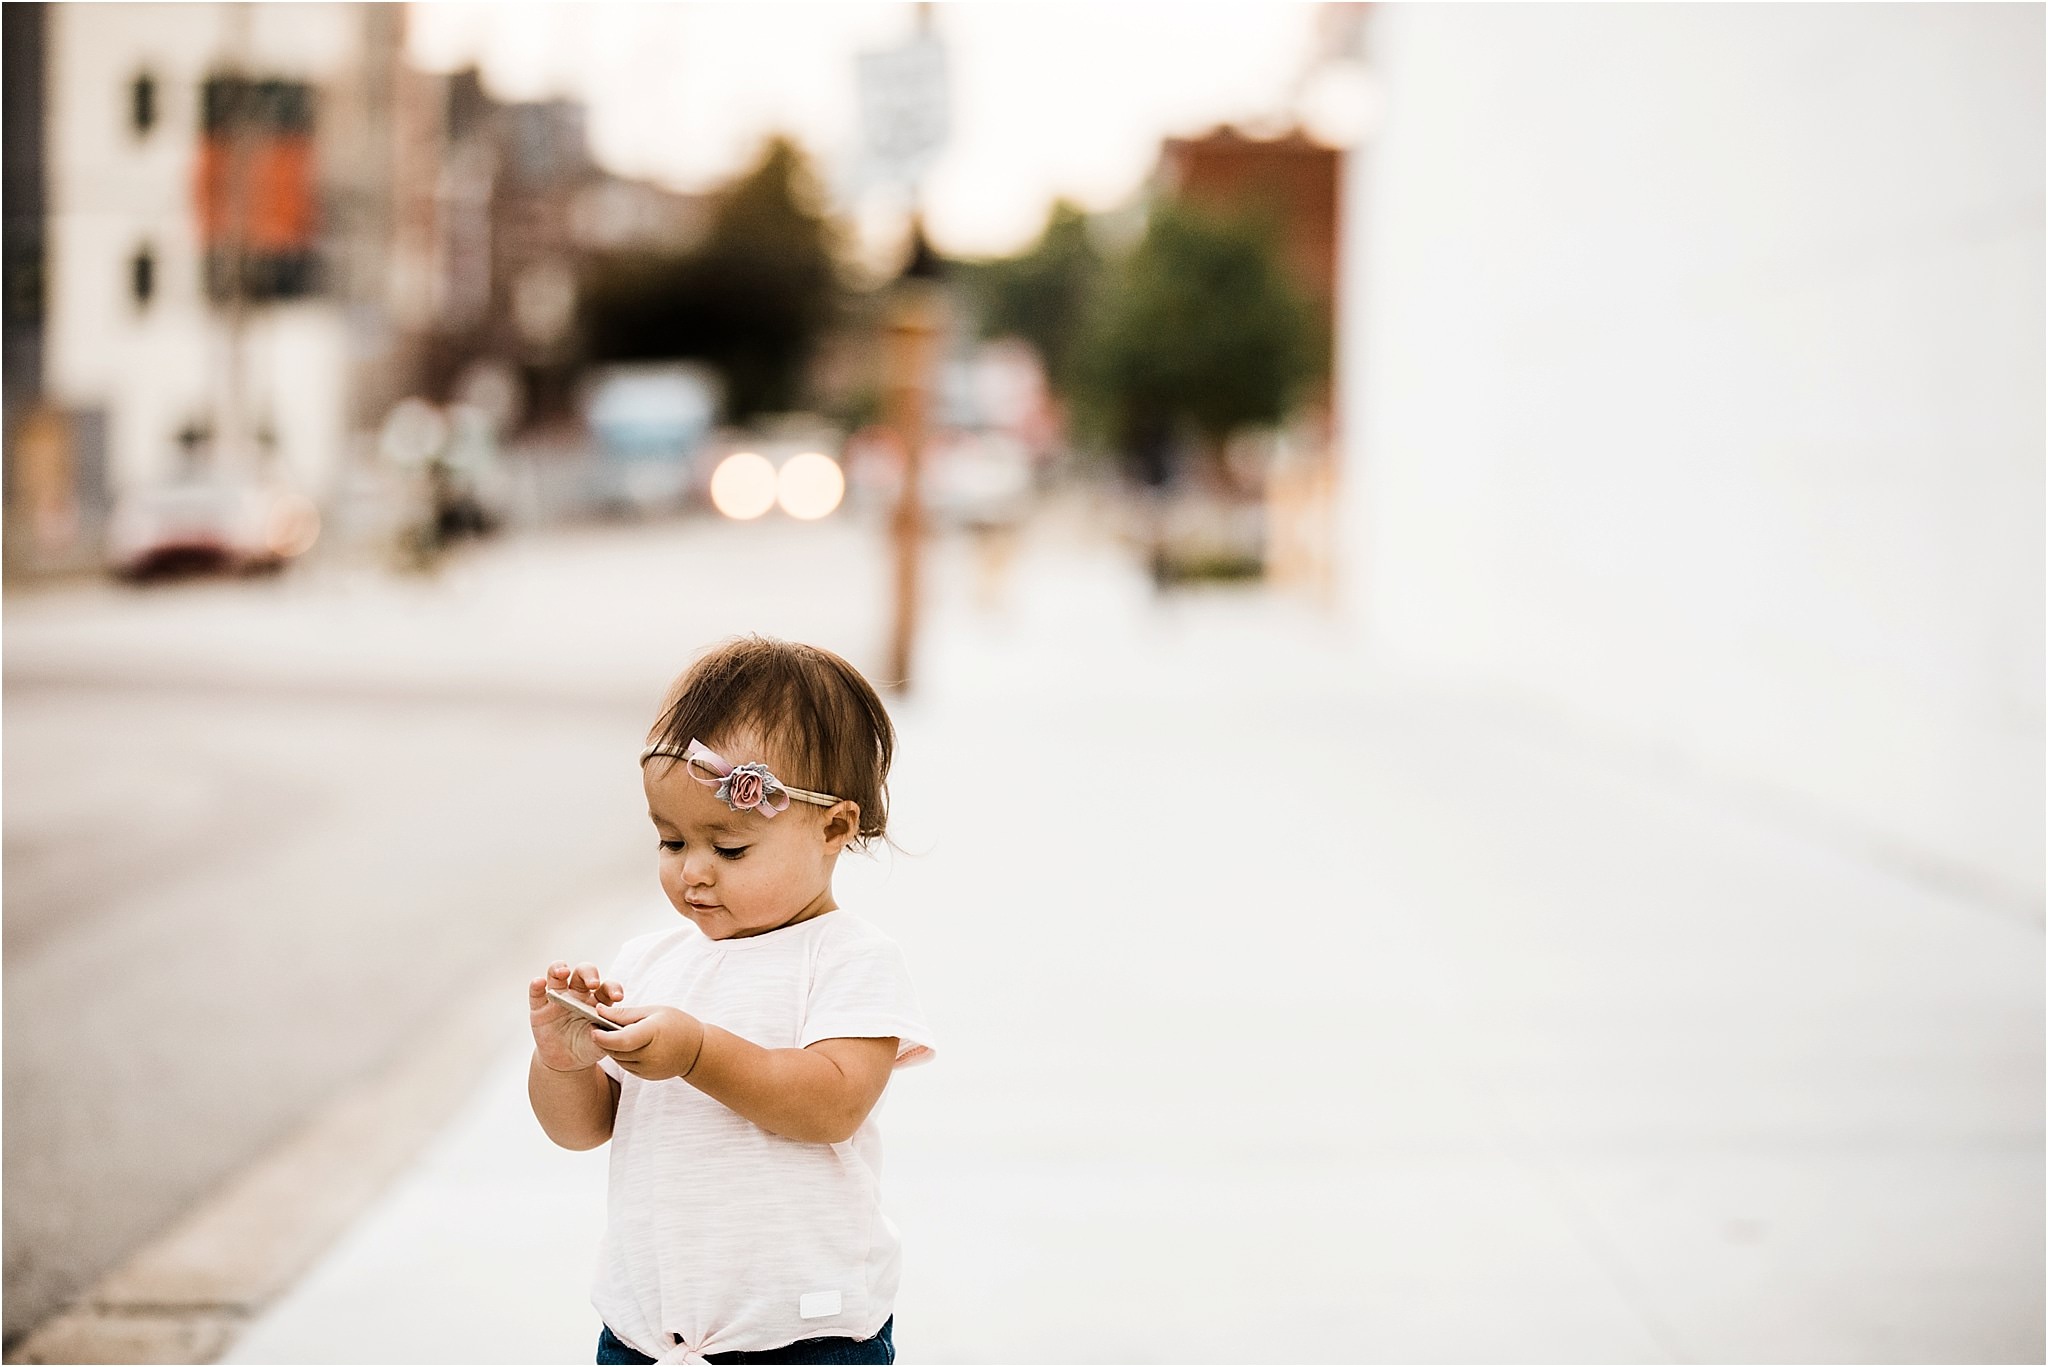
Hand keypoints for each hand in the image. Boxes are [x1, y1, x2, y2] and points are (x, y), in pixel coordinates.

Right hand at [528, 961, 623, 1072]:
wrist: (567, 1063)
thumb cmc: (588, 1048)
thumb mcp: (601, 1044)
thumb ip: (608, 1036)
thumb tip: (614, 1030)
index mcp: (598, 1000)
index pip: (606, 987)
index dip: (613, 988)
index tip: (618, 997)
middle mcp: (578, 994)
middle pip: (583, 973)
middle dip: (589, 974)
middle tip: (593, 984)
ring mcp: (558, 998)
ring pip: (556, 974)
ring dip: (559, 968)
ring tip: (563, 972)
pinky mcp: (540, 1008)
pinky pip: (537, 992)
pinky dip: (536, 985)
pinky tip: (539, 983)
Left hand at [590, 1004, 705, 1080]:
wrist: (697, 1051)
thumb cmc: (676, 1024)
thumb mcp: (653, 1011)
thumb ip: (625, 1014)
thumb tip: (599, 1011)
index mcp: (653, 1033)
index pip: (622, 1040)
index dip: (603, 1036)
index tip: (592, 1028)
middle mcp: (650, 1055)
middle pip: (616, 1050)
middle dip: (603, 1040)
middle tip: (597, 1027)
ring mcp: (649, 1069)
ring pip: (618, 1059)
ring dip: (612, 1048)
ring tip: (612, 1034)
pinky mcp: (646, 1076)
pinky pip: (625, 1065)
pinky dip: (621, 1055)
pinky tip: (627, 1045)